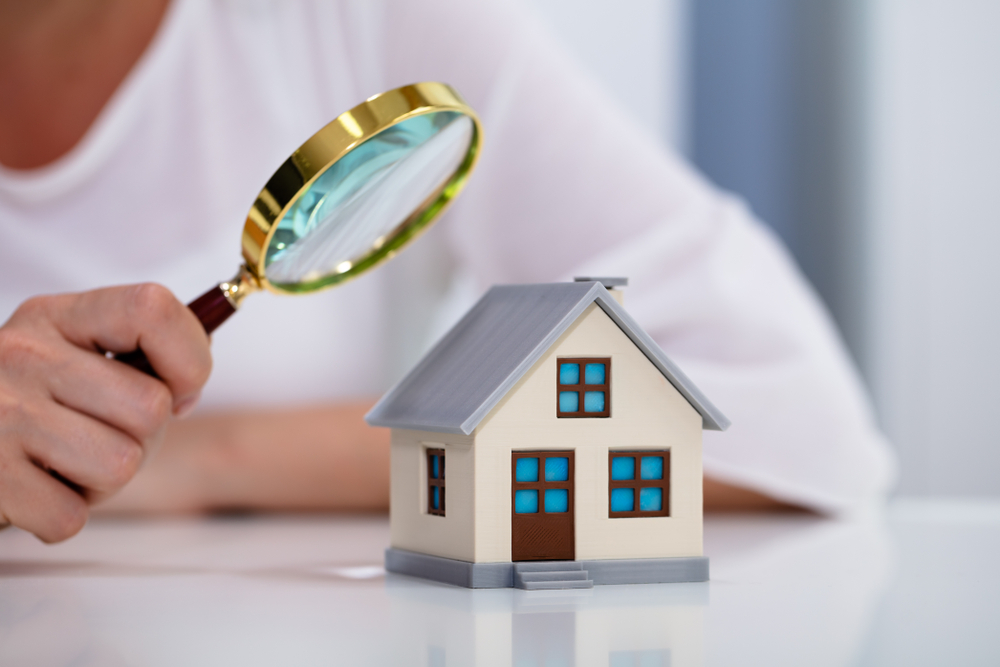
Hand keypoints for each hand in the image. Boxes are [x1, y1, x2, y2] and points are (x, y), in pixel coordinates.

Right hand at [0, 284, 211, 541]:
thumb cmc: (40, 408)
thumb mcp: (80, 359)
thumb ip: (144, 354)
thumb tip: (192, 378)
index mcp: (57, 316)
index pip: (154, 309)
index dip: (189, 360)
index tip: (180, 392)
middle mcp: (24, 353)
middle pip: (151, 407)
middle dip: (144, 439)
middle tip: (103, 438)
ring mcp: (0, 412)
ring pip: (120, 465)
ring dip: (104, 482)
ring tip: (67, 464)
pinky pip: (70, 516)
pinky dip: (63, 515)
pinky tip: (37, 491)